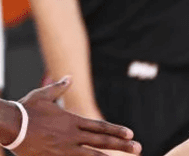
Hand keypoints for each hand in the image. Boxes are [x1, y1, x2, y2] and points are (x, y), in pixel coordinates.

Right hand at [11, 77, 141, 155]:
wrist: (9, 125)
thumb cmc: (25, 109)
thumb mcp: (44, 95)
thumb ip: (60, 88)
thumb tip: (69, 78)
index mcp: (72, 120)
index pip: (100, 127)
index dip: (116, 130)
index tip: (131, 133)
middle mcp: (72, 135)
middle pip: (101, 141)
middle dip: (121, 145)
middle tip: (138, 148)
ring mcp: (63, 149)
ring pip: (90, 155)